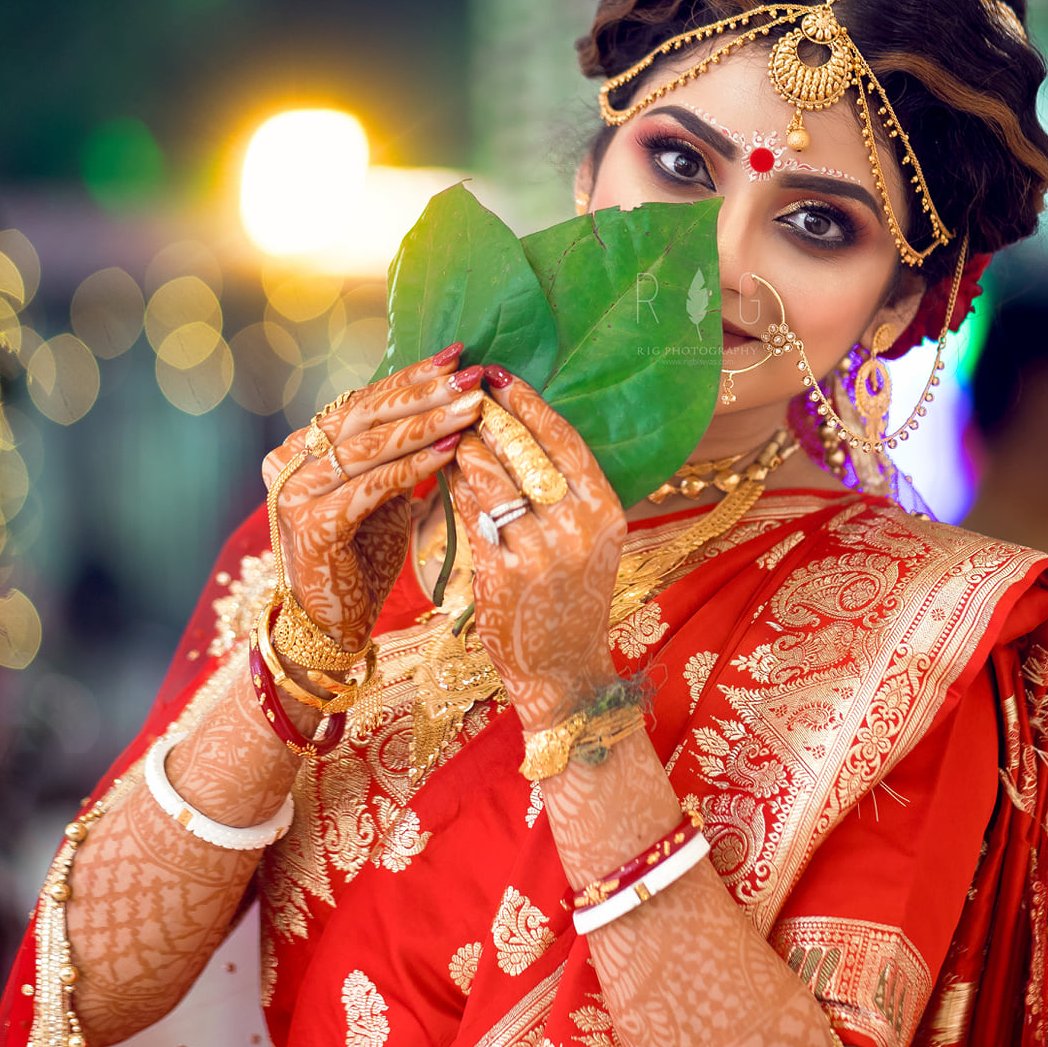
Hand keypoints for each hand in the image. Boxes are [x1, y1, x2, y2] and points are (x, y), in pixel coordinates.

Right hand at [262, 345, 484, 651]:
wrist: (332, 623)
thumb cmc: (362, 555)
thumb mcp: (381, 492)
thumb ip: (396, 451)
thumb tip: (449, 398)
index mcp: (300, 448)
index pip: (361, 401)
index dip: (409, 377)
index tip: (456, 355)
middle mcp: (288, 464)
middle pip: (364, 416)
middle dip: (424, 394)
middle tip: (471, 375)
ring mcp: (294, 495)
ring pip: (370, 447)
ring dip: (428, 425)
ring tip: (472, 408)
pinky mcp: (313, 527)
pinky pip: (373, 486)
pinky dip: (415, 466)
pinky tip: (452, 451)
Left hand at [443, 369, 626, 728]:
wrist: (564, 672)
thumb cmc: (571, 599)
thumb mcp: (588, 542)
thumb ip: (566, 491)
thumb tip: (518, 430)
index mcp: (606, 511)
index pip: (564, 439)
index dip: (529, 402)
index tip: (500, 374)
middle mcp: (579, 528)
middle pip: (525, 451)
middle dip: (488, 416)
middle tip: (459, 391)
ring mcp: (542, 553)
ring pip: (492, 479)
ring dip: (463, 449)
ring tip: (444, 431)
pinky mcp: (504, 576)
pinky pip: (471, 516)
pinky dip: (454, 489)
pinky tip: (441, 474)